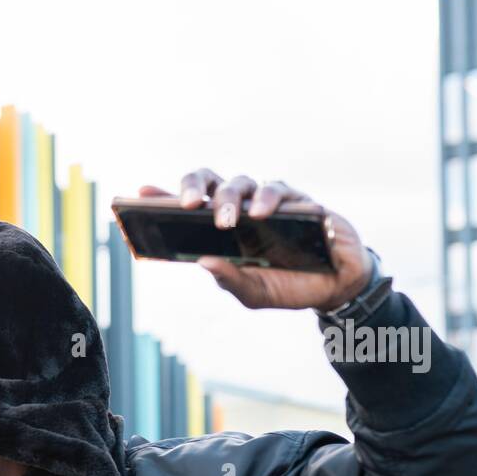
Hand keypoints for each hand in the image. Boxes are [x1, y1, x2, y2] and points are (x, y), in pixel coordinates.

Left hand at [138, 169, 371, 310]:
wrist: (336, 286)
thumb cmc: (288, 287)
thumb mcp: (254, 292)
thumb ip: (230, 279)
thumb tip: (203, 262)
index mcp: (223, 230)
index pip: (190, 206)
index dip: (165, 196)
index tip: (141, 192)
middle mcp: (243, 210)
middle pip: (212, 183)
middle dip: (195, 188)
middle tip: (186, 204)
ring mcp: (270, 202)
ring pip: (242, 183)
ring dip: (230, 197)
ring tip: (226, 218)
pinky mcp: (299, 200)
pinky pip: (279, 189)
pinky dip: (268, 198)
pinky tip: (261, 212)